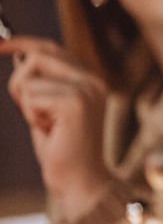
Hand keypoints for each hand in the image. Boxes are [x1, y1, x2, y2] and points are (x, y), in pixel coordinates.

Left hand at [2, 37, 111, 220]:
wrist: (80, 180)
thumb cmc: (61, 150)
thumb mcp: (47, 110)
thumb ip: (41, 83)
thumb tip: (19, 56)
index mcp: (89, 79)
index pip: (52, 48)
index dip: (22, 43)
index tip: (0, 44)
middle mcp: (92, 80)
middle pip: (38, 55)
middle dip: (19, 82)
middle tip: (27, 109)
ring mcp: (86, 89)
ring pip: (30, 78)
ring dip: (25, 103)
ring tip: (44, 123)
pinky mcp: (75, 103)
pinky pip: (31, 96)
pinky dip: (30, 114)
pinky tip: (48, 130)